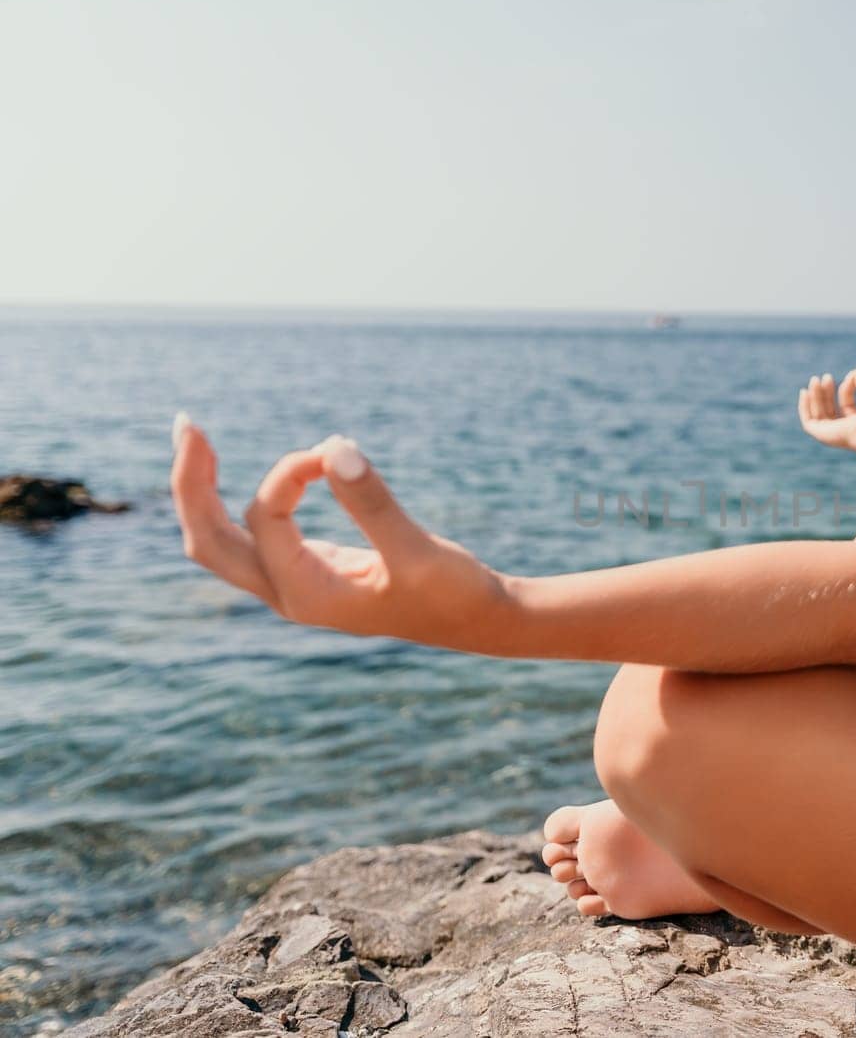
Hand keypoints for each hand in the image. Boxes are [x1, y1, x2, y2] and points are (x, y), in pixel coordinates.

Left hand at [169, 414, 509, 652]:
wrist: (480, 621)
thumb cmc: (453, 592)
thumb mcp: (418, 549)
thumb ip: (373, 502)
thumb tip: (334, 448)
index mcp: (305, 593)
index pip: (265, 517)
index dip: (291, 472)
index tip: (337, 450)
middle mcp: (288, 593)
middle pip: (206, 541)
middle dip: (189, 484)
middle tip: (187, 423)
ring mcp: (294, 584)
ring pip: (220, 541)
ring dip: (202, 492)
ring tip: (196, 437)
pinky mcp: (310, 569)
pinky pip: (250, 536)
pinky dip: (234, 502)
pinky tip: (245, 469)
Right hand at [797, 367, 855, 450]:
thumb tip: (855, 373)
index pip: (846, 404)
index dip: (847, 389)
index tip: (851, 377)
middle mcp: (843, 431)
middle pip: (830, 409)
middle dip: (826, 392)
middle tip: (826, 376)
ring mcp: (831, 434)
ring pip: (818, 412)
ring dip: (815, 395)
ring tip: (815, 379)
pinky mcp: (821, 434)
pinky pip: (808, 421)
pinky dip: (804, 406)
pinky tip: (804, 391)